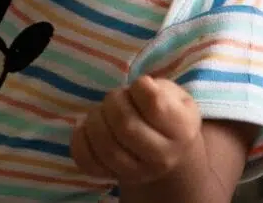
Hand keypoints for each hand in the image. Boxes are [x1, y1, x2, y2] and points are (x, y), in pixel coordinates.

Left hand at [71, 76, 202, 185]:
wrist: (165, 150)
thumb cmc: (166, 112)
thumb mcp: (173, 94)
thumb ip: (158, 89)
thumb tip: (141, 87)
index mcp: (182, 130)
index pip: (154, 105)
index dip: (139, 87)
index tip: (139, 86)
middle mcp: (162, 157)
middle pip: (125, 125)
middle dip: (113, 101)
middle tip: (116, 98)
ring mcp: (137, 172)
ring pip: (105, 146)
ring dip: (95, 119)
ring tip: (102, 111)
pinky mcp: (111, 176)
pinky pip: (86, 161)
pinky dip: (80, 139)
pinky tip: (87, 127)